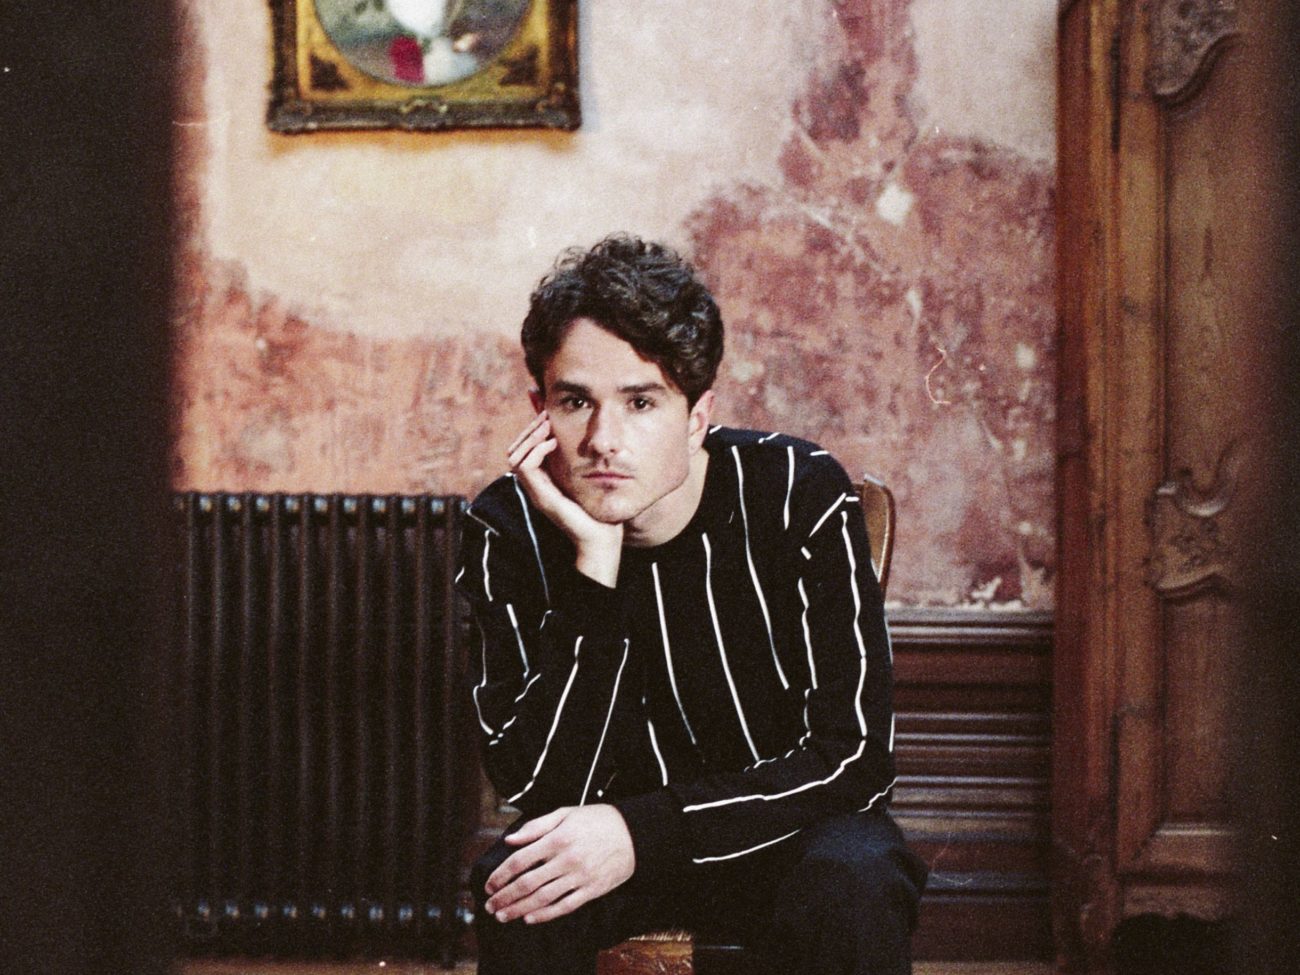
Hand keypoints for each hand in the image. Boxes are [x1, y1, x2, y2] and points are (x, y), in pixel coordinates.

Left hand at [483, 805, 635, 924]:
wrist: (634, 834)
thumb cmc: (597, 820)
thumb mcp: (566, 813)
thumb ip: (536, 826)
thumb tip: (510, 841)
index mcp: (558, 838)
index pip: (520, 860)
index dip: (501, 875)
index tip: (489, 885)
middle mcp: (566, 859)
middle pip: (527, 883)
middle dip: (505, 897)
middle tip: (490, 907)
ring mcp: (580, 877)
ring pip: (542, 898)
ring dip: (519, 909)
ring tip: (503, 916)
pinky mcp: (592, 890)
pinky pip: (564, 906)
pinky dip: (545, 915)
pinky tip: (530, 919)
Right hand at [508, 412, 622, 585]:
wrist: (603, 538)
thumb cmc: (599, 507)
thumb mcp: (588, 474)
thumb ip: (580, 457)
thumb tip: (579, 435)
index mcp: (543, 481)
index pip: (522, 450)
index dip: (531, 431)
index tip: (547, 415)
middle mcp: (535, 486)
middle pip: (515, 450)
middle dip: (529, 429)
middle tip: (546, 415)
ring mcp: (536, 492)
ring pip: (515, 456)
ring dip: (531, 436)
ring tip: (548, 425)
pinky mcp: (541, 497)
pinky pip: (526, 467)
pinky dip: (537, 450)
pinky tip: (553, 442)